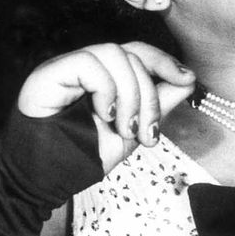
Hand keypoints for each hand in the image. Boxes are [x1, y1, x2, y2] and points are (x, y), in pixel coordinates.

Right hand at [18, 42, 195, 173]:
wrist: (46, 184)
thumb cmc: (83, 158)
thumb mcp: (133, 131)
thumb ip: (158, 104)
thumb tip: (188, 79)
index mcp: (104, 76)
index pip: (137, 52)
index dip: (164, 61)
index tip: (187, 78)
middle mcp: (85, 66)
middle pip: (131, 53)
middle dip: (149, 95)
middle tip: (146, 133)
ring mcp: (65, 66)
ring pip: (114, 54)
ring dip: (131, 95)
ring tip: (125, 129)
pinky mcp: (48, 73)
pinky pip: (88, 62)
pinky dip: (106, 89)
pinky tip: (104, 115)